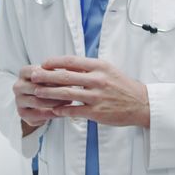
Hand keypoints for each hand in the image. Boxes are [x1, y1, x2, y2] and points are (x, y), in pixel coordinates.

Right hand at [14, 65, 72, 134]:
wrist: (43, 102)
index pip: (37, 72)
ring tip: (69, 101)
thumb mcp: (54, 75)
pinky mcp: (22, 113)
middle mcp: (18, 86)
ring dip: (55, 102)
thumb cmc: (51, 84)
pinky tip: (62, 112)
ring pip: (37, 101)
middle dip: (55, 90)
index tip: (68, 78)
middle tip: (71, 92)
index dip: (52, 76)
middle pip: (37, 87)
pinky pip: (37, 115)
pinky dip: (51, 114)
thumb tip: (72, 73)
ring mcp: (18, 100)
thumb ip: (58, 73)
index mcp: (24, 72)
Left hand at [30, 56, 149, 127]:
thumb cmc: (123, 86)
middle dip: (46, 76)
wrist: (141, 104)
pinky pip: (74, 110)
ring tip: (37, 93)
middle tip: (33, 76)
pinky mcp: (97, 112)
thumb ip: (89, 67)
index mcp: (99, 66)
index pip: (71, 61)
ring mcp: (97, 96)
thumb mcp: (108, 70)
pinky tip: (53, 110)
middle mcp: (97, 80)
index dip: (54, 62)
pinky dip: (61, 110)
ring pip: (66, 94)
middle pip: (65, 76)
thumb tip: (68, 65)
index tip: (43, 63)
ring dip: (49, 93)